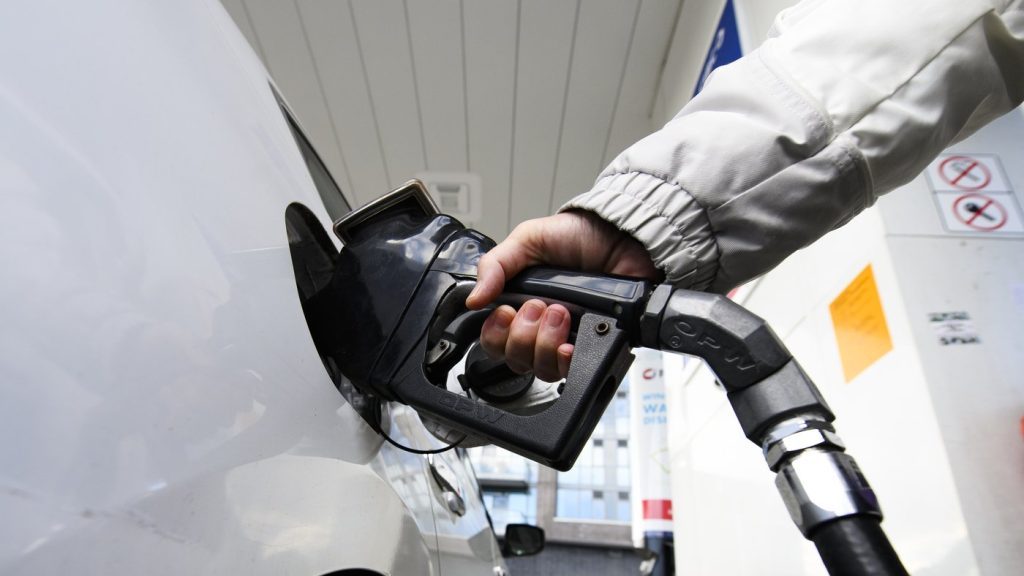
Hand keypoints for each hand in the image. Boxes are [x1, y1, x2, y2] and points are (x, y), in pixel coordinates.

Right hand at [466, 210, 660, 381]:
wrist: (622, 238)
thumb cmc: (578, 235)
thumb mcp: (528, 240)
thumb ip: (495, 265)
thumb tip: (472, 299)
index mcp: (521, 304)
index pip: (495, 340)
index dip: (495, 334)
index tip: (505, 312)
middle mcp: (542, 328)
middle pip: (515, 360)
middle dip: (522, 335)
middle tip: (539, 305)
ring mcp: (568, 340)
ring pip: (541, 369)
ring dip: (545, 342)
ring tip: (561, 313)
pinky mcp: (594, 345)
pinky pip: (572, 371)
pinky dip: (566, 361)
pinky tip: (569, 345)